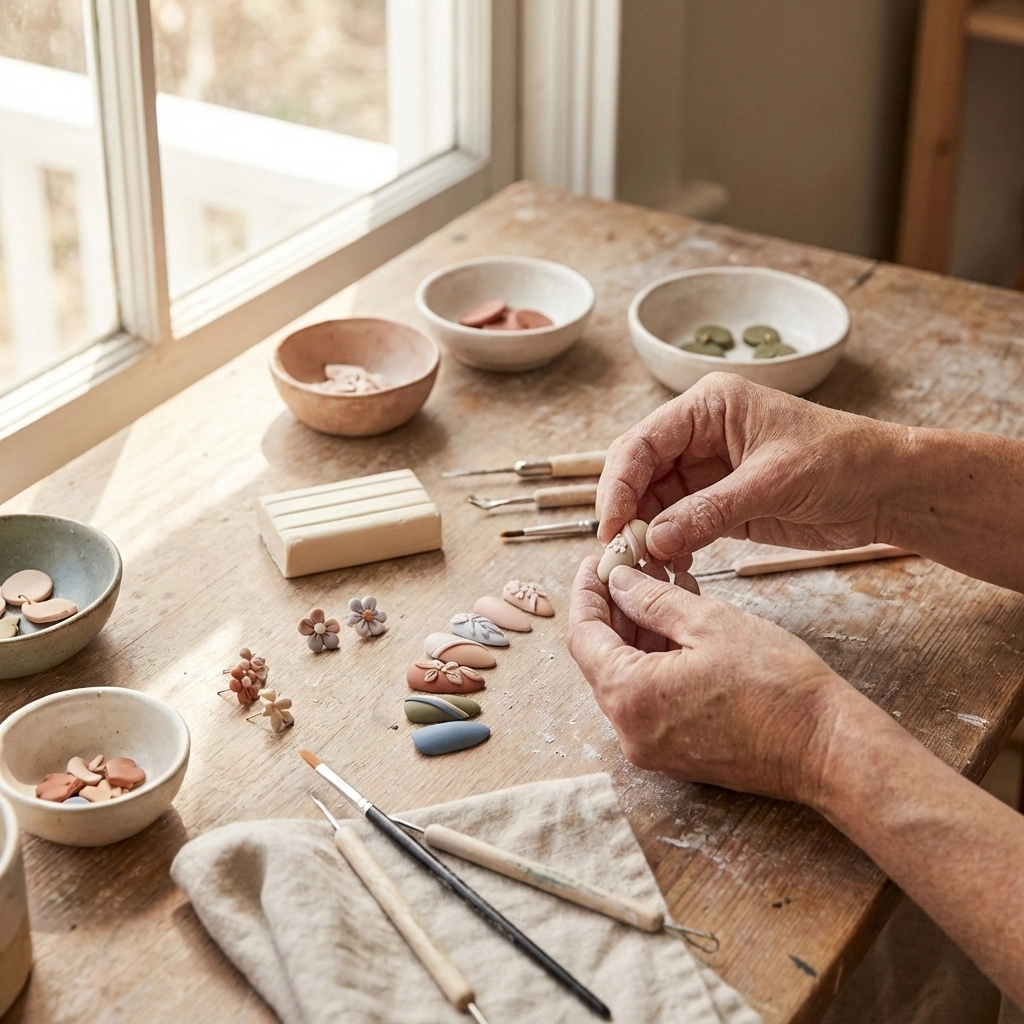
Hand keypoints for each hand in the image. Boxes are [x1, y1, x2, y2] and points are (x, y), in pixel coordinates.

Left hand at [568, 558, 855, 803]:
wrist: (828, 749)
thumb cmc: (777, 686)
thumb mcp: (709, 623)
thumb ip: (652, 600)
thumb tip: (618, 582)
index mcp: (630, 697)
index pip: (583, 637)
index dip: (587, 593)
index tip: (596, 563)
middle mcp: (631, 730)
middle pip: (602, 658)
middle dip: (615, 609)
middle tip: (631, 569)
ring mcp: (653, 747)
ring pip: (628, 677)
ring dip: (639, 632)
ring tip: (663, 587)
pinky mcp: (677, 753)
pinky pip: (651, 699)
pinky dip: (658, 660)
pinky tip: (680, 624)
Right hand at [597, 373, 907, 568]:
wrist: (887, 488)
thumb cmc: (841, 461)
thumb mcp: (772, 483)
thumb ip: (710, 511)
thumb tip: (655, 540)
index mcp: (709, 407)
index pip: (643, 442)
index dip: (619, 484)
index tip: (611, 524)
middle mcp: (700, 435)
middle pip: (638, 471)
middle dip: (626, 511)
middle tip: (620, 551)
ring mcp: (707, 470)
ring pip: (653, 502)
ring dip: (645, 534)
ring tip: (644, 567)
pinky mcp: (719, 503)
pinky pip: (678, 524)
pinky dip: (669, 546)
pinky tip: (671, 567)